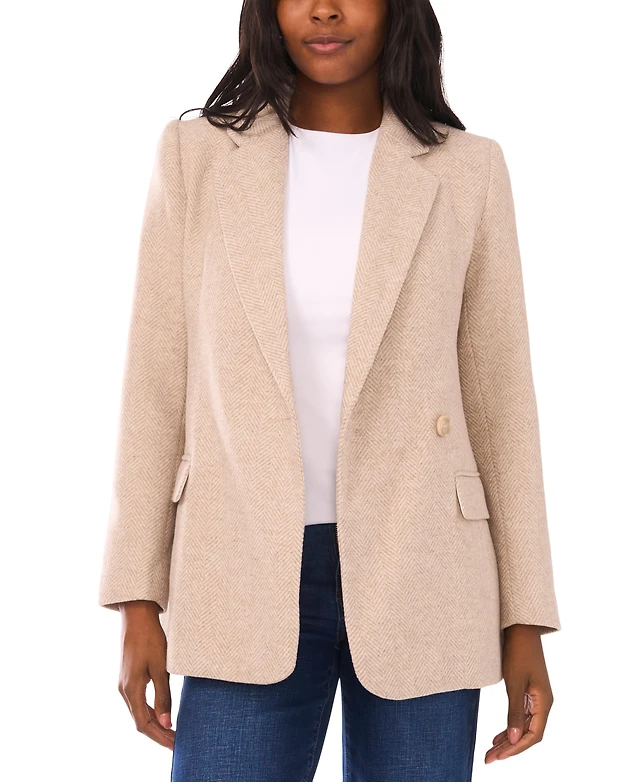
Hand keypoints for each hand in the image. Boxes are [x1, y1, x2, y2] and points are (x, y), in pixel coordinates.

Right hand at [117, 600, 174, 749]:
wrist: (138, 617)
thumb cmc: (151, 639)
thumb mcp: (161, 668)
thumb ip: (163, 696)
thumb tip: (166, 723)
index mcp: (131, 690)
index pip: (144, 724)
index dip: (160, 737)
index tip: (175, 746)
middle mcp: (124, 690)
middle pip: (140, 721)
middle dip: (158, 734)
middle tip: (177, 743)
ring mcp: (124, 684)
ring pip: (138, 712)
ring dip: (154, 724)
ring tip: (172, 732)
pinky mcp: (129, 678)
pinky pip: (138, 702)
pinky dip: (150, 712)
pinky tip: (161, 714)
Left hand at [485, 624, 553, 763]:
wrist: (521, 628)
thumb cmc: (518, 652)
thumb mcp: (514, 683)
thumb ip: (514, 711)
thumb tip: (513, 740)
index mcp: (544, 702)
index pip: (532, 736)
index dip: (515, 749)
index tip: (498, 756)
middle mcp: (543, 703)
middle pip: (528, 734)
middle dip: (509, 748)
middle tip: (489, 759)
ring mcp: (536, 697)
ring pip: (524, 726)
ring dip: (508, 739)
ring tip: (491, 751)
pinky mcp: (528, 691)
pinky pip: (521, 716)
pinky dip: (509, 726)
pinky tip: (498, 735)